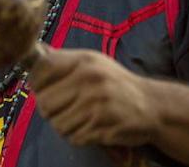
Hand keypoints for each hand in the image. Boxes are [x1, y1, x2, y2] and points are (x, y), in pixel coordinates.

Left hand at [29, 47, 159, 146]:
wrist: (152, 104)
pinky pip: (74, 137)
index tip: (43, 88)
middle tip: (63, 108)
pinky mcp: (103, 125)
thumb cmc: (115, 83)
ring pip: (57, 124)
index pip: (41, 70)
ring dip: (65, 125)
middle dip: (50, 109)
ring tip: (80, 118)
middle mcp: (89, 79)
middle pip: (44, 102)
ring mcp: (96, 103)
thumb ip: (65, 61)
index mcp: (84, 61)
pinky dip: (79, 136)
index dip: (36, 82)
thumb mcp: (93, 63)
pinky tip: (90, 127)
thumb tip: (37, 51)